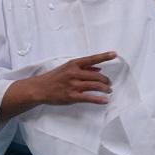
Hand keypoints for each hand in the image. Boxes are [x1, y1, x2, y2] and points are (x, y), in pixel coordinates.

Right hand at [0, 51, 115, 120]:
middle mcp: (74, 73)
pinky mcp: (72, 96)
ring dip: (105, 89)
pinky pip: (89, 97)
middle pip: (96, 75)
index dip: (104, 56)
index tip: (114, 54)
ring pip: (95, 86)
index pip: (92, 58)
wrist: (39, 88)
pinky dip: (99, 99)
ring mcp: (73, 85)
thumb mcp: (67, 68)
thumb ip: (83, 67)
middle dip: (105, 80)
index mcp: (73, 64)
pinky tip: (104, 100)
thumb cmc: (54, 77)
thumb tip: (98, 67)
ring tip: (108, 91)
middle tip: (109, 84)